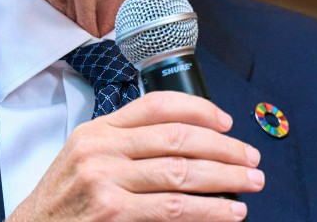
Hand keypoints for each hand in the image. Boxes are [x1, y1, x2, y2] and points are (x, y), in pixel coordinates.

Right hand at [6, 92, 261, 220]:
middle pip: (178, 137)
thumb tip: (189, 141)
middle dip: (224, 147)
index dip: (200, 109)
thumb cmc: (65, 203)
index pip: (157, 105)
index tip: (226, 121)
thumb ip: (126, 145)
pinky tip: (229, 212)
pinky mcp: (113, 215)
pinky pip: (174, 209)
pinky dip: (209, 210)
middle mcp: (100, 150)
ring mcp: (105, 182)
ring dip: (226, 177)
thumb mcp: (86, 160)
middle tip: (251, 156)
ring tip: (251, 182)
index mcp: (97, 130)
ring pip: (182, 172)